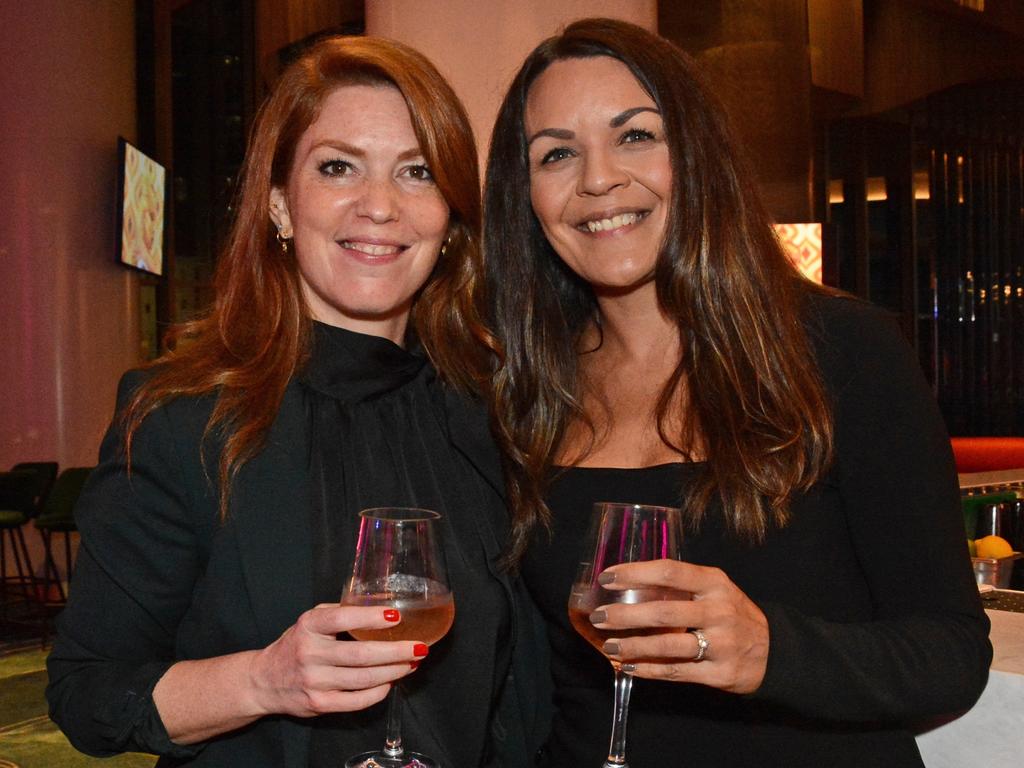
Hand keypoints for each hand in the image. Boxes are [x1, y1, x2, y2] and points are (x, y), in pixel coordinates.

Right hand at [248, 604, 424, 716]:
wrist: (264, 680)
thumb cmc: (296, 645)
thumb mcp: (310, 621)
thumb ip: (339, 613)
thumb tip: (381, 606)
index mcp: (309, 626)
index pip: (342, 618)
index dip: (371, 617)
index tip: (396, 616)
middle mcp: (309, 653)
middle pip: (361, 655)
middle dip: (396, 652)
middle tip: (419, 647)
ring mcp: (314, 681)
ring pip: (363, 679)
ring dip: (394, 672)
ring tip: (412, 663)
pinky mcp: (318, 705)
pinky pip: (357, 701)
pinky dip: (379, 692)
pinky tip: (391, 682)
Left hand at [592, 560, 768, 693]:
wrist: (774, 652)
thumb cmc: (733, 615)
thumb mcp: (716, 590)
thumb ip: (682, 585)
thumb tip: (629, 584)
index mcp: (715, 583)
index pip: (669, 571)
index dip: (634, 573)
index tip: (606, 577)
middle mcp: (719, 611)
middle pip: (664, 612)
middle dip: (625, 615)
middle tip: (599, 616)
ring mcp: (721, 644)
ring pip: (668, 645)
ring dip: (634, 646)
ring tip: (609, 645)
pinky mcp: (720, 673)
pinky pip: (677, 672)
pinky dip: (649, 670)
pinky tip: (629, 666)